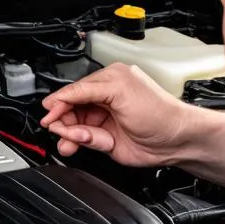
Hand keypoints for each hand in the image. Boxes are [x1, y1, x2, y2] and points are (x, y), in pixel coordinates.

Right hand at [41, 63, 192, 166]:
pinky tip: (80, 142)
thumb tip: (61, 99)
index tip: (49, 112)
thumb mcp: (118, 91)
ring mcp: (105, 120)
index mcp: (109, 80)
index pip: (74, 90)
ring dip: (69, 134)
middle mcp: (105, 99)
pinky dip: (79, 142)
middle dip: (62, 120)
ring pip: (74, 127)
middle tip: (58, 128)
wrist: (175, 139)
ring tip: (72, 140)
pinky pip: (84, 140)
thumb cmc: (159, 111)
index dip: (59, 101)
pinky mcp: (106, 139)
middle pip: (71, 109)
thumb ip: (86, 93)